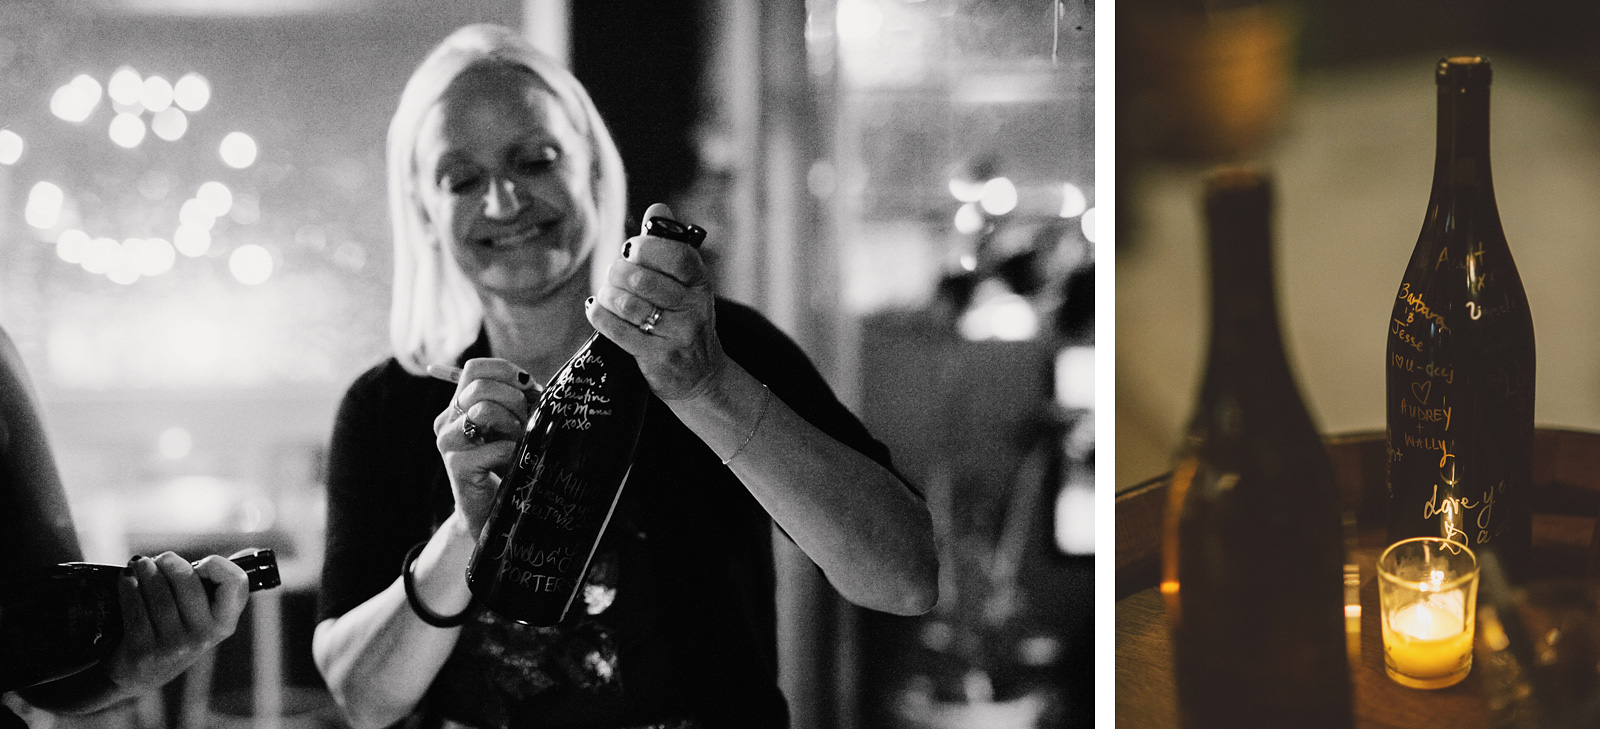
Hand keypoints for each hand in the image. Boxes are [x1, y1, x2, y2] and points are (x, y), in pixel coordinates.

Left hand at [104, 551, 248, 694]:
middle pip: (189, 584)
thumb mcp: (203, 616)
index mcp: (224, 624)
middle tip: (161, 558)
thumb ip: (220, 585)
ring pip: (159, 595)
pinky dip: (128, 587)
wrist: (140, 674)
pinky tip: (127, 579)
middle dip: (171, 563)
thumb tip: (250, 551)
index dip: (217, 565)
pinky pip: (135, 608)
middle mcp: (203, 638)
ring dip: (146, 571)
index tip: (200, 565)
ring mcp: (173, 647)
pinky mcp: (143, 651)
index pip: (236, 583)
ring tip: (141, 564)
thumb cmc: (175, 632)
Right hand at [433, 357, 537, 532]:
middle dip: (514, 400)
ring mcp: (448, 442)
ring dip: (513, 425)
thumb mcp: (515, 424)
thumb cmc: (508, 463)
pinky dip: (513, 451)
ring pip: (483, 411)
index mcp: (459, 405)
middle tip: (525, 422)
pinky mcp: (455, 465)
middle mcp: (447, 420)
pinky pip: (493, 447)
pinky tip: (514, 461)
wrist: (493, 512)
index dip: (505, 372)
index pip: (475, 369)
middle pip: (480, 386)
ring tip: (519, 442)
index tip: (528, 387)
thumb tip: (531, 385)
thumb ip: (520, 400)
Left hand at [587, 202, 727, 400]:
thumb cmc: (685, 319)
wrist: (700, 375)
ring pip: (628, 305)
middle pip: (642, 279)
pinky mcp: (659, 357)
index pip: (677, 255)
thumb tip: (658, 207)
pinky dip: (600, 315)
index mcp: (700, 282)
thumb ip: (670, 245)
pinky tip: (597, 309)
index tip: (631, 250)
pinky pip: (618, 331)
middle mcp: (694, 308)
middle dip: (617, 272)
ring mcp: (679, 335)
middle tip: (614, 275)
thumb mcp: (687, 283)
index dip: (647, 248)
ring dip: (608, 294)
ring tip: (607, 293)